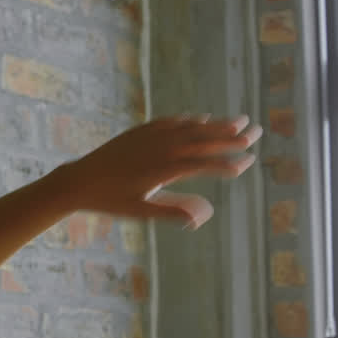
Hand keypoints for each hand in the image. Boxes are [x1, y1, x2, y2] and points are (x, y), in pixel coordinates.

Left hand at [62, 113, 262, 229]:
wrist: (80, 180)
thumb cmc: (111, 201)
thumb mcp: (142, 211)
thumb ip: (174, 211)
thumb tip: (204, 217)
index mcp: (165, 168)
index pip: (206, 163)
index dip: (229, 163)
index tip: (250, 162)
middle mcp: (162, 148)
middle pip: (204, 139)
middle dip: (233, 136)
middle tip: (258, 131)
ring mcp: (151, 136)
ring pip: (191, 127)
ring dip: (216, 123)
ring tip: (239, 121)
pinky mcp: (140, 131)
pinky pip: (171, 122)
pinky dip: (189, 121)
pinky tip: (201, 120)